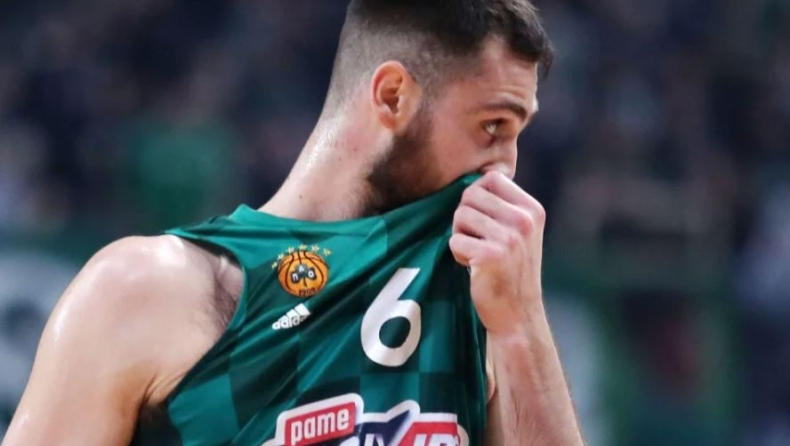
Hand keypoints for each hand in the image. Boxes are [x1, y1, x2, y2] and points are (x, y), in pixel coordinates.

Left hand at [450, 172, 545, 338]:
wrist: (517, 313)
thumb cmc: (510, 269)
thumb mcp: (519, 231)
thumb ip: (502, 205)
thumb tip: (473, 178)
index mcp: (532, 209)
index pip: (491, 178)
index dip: (477, 196)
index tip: (484, 220)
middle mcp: (524, 220)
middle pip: (470, 194)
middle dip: (464, 216)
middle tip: (476, 239)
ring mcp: (509, 238)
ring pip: (460, 215)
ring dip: (460, 235)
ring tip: (476, 253)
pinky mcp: (491, 255)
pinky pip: (455, 240)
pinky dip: (458, 253)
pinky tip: (474, 267)